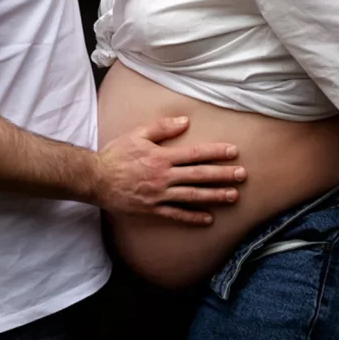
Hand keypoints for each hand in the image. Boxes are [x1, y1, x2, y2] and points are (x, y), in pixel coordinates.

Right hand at [94, 115, 245, 224]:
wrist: (96, 179)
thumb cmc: (116, 154)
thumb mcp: (137, 134)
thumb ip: (162, 128)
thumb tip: (185, 121)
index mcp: (162, 157)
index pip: (195, 154)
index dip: (216, 153)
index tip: (233, 152)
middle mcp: (164, 177)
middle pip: (199, 175)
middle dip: (223, 175)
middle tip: (242, 175)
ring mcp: (159, 195)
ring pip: (192, 196)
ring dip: (215, 196)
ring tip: (233, 196)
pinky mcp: (152, 210)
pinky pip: (176, 215)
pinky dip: (193, 217)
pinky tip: (209, 218)